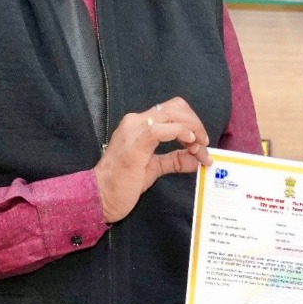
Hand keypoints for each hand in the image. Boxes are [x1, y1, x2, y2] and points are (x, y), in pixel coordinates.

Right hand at [95, 97, 211, 222]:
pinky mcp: (136, 144)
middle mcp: (136, 121)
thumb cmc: (122, 183)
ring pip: (173, 114)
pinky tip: (189, 144)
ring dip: (193, 129)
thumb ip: (174, 160)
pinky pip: (162, 129)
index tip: (200, 145)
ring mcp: (135, 130)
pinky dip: (181, 133)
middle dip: (196, 124)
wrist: (99, 196)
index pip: (173, 110)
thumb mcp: (154, 168)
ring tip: (199, 150)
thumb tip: (196, 159)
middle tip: (203, 146)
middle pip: (177, 107)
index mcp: (139, 124)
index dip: (192, 123)